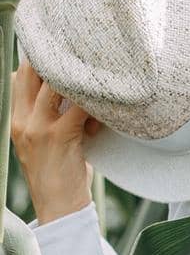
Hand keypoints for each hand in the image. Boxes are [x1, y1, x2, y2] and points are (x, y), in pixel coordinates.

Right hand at [10, 61, 101, 224]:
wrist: (59, 210)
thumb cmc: (59, 175)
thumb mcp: (42, 142)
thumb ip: (45, 116)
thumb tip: (63, 91)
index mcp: (15, 119)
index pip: (19, 76)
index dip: (37, 56)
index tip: (59, 44)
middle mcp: (21, 120)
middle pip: (34, 72)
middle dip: (58, 57)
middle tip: (83, 49)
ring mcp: (37, 127)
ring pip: (57, 84)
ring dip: (81, 78)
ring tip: (100, 74)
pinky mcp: (58, 136)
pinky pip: (80, 108)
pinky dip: (96, 104)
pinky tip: (109, 107)